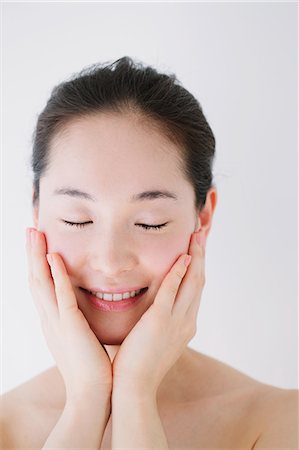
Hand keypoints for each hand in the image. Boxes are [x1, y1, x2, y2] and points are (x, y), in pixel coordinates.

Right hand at [26, 227, 112, 401]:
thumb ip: (76, 320)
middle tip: (30, 228)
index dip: (37, 261)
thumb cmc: (90, 367)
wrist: (92, 394)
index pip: (41, 284)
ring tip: (34, 233)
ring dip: (37, 257)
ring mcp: (57, 322)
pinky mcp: (70, 327)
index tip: (38, 241)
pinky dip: (56, 276)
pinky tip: (54, 257)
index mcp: (52, 320)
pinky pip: (61, 296)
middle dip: (32, 253)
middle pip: (35, 278)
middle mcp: (49, 318)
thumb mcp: (79, 337)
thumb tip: (79, 309)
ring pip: (42, 282)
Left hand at [112, 230, 205, 396]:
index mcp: (185, 326)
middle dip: (201, 257)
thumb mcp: (156, 340)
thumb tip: (154, 308)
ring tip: (195, 237)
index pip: (195, 290)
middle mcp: (186, 322)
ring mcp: (176, 322)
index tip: (196, 250)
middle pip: (199, 282)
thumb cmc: (139, 364)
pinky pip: (172, 291)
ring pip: (192, 283)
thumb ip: (159, 321)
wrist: (134, 388)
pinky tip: (182, 257)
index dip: (197, 268)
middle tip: (201, 235)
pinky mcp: (160, 321)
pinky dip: (178, 273)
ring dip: (195, 258)